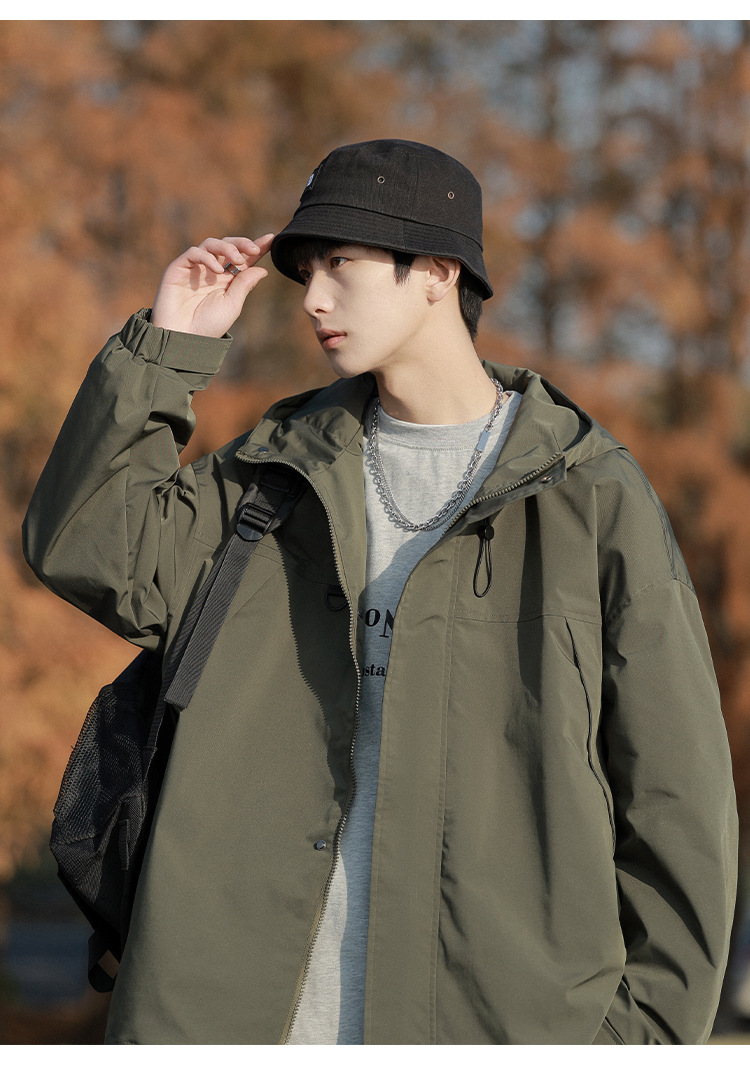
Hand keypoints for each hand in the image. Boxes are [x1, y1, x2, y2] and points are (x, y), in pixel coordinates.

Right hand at [150, 234, 273, 336]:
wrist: (183, 337)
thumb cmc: (208, 325)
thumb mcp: (232, 304)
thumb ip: (245, 284)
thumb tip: (263, 269)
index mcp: (226, 280)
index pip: (243, 258)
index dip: (256, 247)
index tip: (271, 239)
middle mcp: (211, 270)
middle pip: (228, 245)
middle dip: (242, 243)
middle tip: (254, 250)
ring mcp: (195, 268)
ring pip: (211, 244)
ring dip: (227, 247)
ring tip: (236, 261)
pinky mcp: (179, 268)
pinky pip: (194, 253)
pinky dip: (208, 257)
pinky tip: (218, 270)